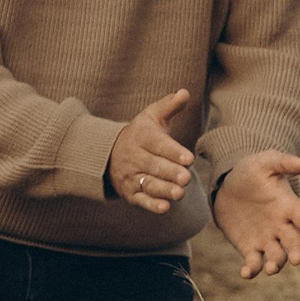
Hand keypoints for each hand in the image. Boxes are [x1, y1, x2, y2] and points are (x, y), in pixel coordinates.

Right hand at [108, 91, 193, 215]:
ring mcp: (130, 176)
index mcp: (141, 136)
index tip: (189, 158)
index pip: (157, 144)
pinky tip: (165, 207)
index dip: (173, 151)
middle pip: (153, 166)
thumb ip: (169, 105)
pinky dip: (151, 205)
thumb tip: (185, 92)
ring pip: (147, 184)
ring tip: (180, 193)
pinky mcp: (130, 193)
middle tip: (186, 178)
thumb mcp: (152, 116)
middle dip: (170, 172)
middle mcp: (134, 157)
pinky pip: (140, 200)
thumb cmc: (142, 133)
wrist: (110, 153)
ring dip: (163, 190)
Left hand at [213, 150, 299, 280]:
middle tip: (295, 260)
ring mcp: (267, 239)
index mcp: (289, 206)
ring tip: (270, 269)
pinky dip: (252, 270)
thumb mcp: (266, 162)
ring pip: (277, 257)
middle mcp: (282, 226)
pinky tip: (245, 273)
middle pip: (295, 243)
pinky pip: (254, 263)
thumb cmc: (252, 171)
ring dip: (276, 264)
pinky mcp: (250, 248)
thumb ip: (284, 163)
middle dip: (296, 252)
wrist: (229, 185)